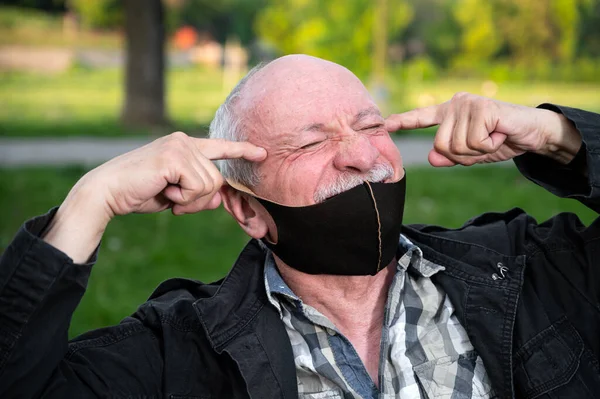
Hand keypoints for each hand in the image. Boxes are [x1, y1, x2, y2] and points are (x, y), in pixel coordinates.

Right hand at [43, 132, 266, 262]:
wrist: (108, 192)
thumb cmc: (139, 192)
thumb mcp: (176, 194)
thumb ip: (199, 193)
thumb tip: (219, 198)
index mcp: (184, 146)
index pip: (219, 147)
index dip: (242, 151)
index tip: (261, 153)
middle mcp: (184, 141)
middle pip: (217, 178)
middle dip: (200, 199)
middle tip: (175, 201)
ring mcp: (179, 146)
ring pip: (210, 184)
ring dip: (190, 200)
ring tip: (167, 194)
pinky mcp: (174, 157)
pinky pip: (198, 187)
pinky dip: (184, 198)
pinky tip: (165, 192)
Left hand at [385, 92, 580, 166]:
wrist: (532, 133)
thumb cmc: (500, 140)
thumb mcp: (471, 154)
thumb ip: (450, 156)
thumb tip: (431, 158)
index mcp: (449, 113)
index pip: (422, 117)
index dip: (403, 121)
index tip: (385, 124)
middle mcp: (455, 104)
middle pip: (440, 146)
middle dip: (463, 155)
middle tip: (484, 144)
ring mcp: (468, 104)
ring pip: (456, 146)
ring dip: (478, 151)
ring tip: (493, 137)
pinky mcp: (482, 109)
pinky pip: (473, 143)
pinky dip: (489, 146)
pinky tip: (499, 133)